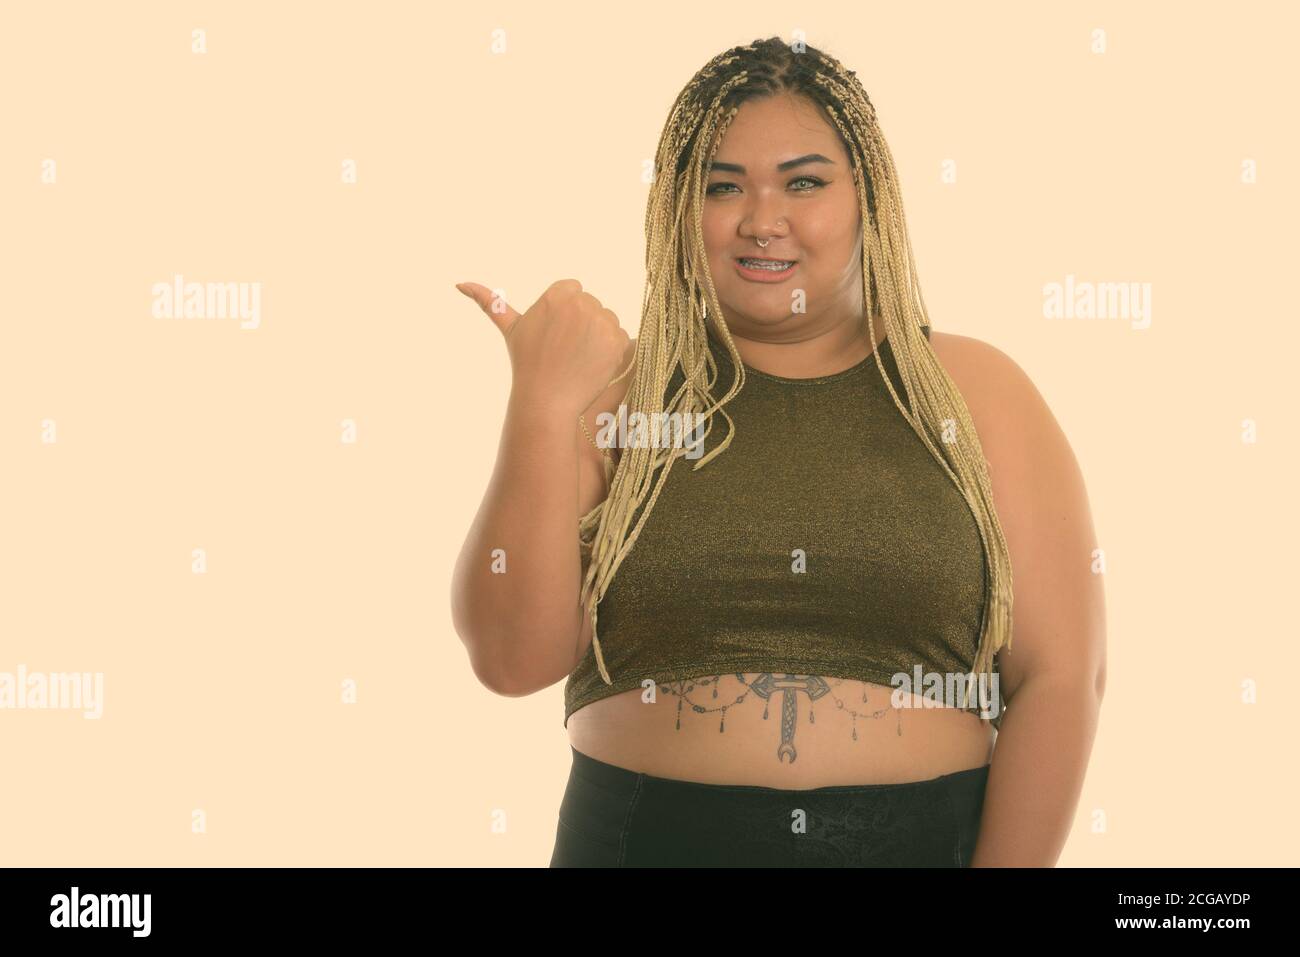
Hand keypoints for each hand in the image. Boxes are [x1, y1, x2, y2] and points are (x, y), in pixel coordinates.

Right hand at [456, 278, 630, 416]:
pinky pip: (622, 337)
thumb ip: (490, 302)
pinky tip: (594, 363)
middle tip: (567, 349)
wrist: (547, 401)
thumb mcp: (511, 329)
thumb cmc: (527, 364)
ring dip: (599, 336)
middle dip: (584, 324)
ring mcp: (601, 322)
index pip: (574, 289)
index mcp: (557, 295)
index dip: (567, 313)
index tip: (557, 333)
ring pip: (608, 319)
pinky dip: (612, 350)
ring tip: (579, 357)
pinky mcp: (617, 341)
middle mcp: (581, 303)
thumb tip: (459, 283)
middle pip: (593, 304)